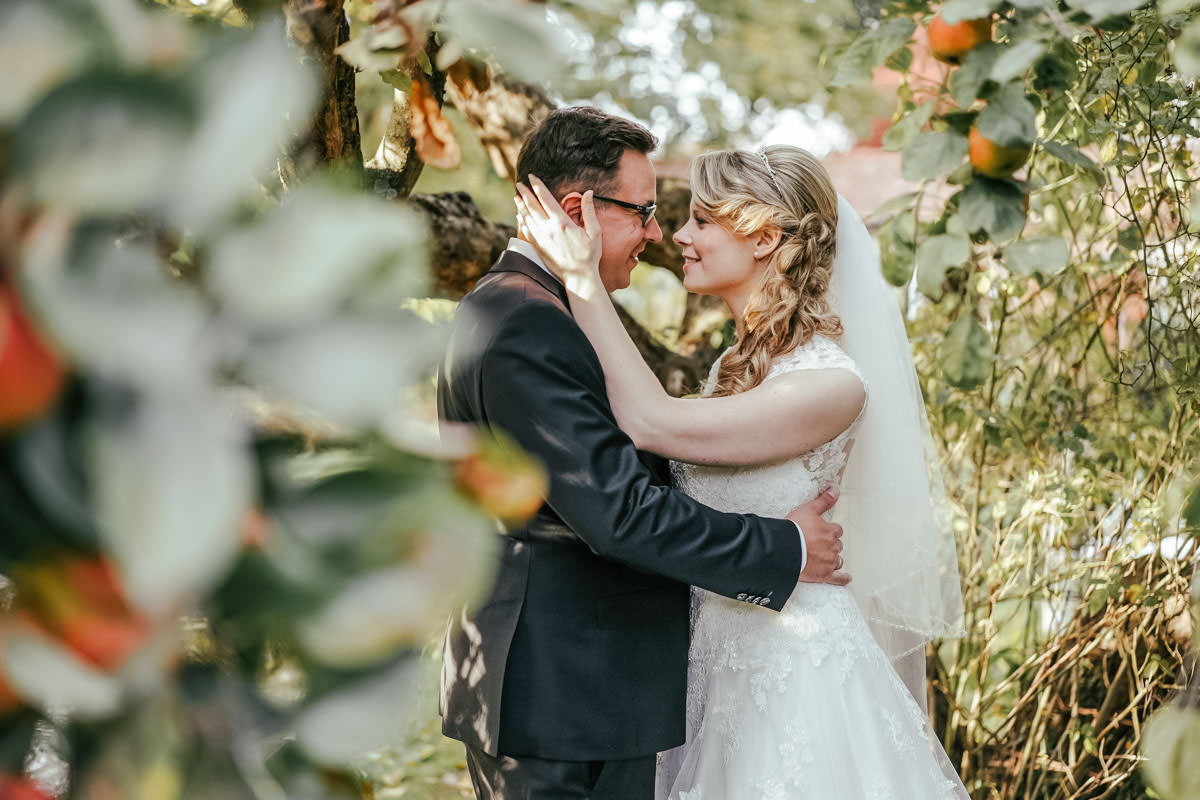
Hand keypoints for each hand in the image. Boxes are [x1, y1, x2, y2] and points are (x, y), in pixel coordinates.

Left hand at [514, 176, 603, 297]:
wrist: (579, 277)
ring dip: (521, 206)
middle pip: (532, 206)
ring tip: (516, 196)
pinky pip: (526, 231)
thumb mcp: (595, 232)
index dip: (538, 186)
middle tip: (519, 183)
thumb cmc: (589, 255)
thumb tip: (588, 192)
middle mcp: (548, 229)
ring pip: (527, 218)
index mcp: (562, 223)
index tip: (532, 177)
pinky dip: (521, 221)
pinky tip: (519, 216)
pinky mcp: (538, 248)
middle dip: (525, 193)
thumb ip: (589, 211)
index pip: (546, 198)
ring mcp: (542, 239)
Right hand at [787, 490, 849, 585]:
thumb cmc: (794, 529)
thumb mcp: (808, 509)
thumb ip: (823, 500)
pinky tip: (846, 578)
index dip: (829, 531)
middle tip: (818, 544)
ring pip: (837, 559)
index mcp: (830, 531)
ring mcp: (829, 561)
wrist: (784, 549)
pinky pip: (838, 578)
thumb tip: (835, 489)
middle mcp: (832, 546)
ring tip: (825, 558)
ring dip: (833, 558)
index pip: (837, 530)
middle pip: (837, 545)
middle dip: (830, 545)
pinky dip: (843, 578)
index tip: (822, 532)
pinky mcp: (824, 575)